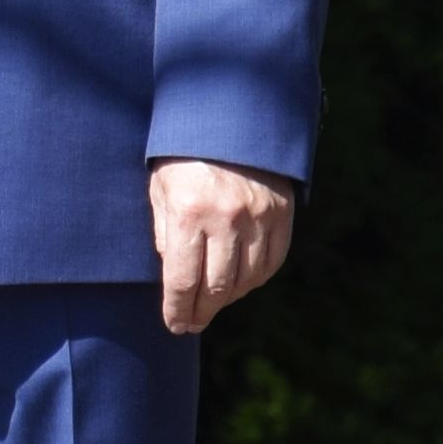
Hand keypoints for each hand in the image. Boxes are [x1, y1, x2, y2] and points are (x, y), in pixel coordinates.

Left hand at [149, 158, 296, 336]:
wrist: (229, 118)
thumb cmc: (183, 155)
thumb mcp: (160, 190)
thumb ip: (163, 233)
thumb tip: (173, 275)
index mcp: (188, 214)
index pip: (182, 281)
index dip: (177, 310)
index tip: (175, 325)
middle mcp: (225, 219)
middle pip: (215, 288)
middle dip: (201, 312)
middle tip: (192, 323)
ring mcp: (258, 217)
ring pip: (246, 280)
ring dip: (228, 299)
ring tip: (213, 303)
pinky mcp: (281, 213)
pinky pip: (272, 261)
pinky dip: (256, 279)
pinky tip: (240, 283)